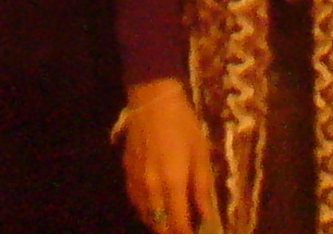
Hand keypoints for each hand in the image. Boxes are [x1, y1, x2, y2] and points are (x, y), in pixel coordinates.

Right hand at [121, 80, 220, 232]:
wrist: (152, 100)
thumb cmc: (182, 124)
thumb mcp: (200, 154)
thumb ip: (202, 188)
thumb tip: (205, 216)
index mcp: (172, 183)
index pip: (178, 224)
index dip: (187, 235)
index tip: (197, 235)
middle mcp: (151, 187)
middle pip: (159, 225)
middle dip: (173, 232)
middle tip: (186, 228)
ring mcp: (136, 181)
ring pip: (145, 216)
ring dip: (159, 223)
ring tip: (173, 220)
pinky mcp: (127, 172)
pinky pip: (136, 201)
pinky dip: (146, 210)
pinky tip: (156, 205)